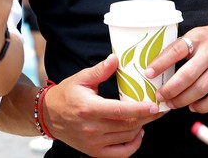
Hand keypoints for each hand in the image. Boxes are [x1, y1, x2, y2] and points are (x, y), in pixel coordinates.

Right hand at [42, 55, 160, 156]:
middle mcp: (92, 128)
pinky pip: (121, 153)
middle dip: (147, 117)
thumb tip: (116, 59)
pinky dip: (133, 145)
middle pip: (127, 125)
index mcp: (89, 108)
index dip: (140, 109)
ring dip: (141, 127)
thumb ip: (100, 70)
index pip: (120, 111)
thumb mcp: (81, 78)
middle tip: (159, 108)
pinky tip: (138, 133)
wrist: (48, 116)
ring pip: (126, 137)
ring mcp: (93, 142)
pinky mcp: (94, 152)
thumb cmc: (66, 95)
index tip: (155, 105)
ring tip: (148, 116)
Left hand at [144, 22, 207, 112]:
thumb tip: (157, 65)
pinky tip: (192, 107)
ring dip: (182, 100)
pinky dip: (201, 107)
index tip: (148, 73)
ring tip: (172, 103)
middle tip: (159, 96)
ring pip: (199, 90)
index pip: (176, 50)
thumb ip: (182, 48)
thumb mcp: (197, 35)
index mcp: (198, 38)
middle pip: (187, 76)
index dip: (160, 63)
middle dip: (170, 89)